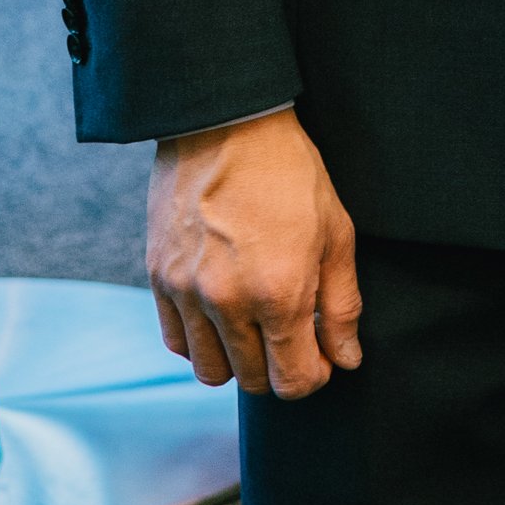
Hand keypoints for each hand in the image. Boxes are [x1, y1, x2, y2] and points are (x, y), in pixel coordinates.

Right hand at [147, 107, 361, 398]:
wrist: (226, 123)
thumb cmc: (290, 172)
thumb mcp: (336, 232)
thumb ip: (342, 304)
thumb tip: (345, 359)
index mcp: (279, 293)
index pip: (292, 381)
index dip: (313, 378)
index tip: (321, 358)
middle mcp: (228, 302)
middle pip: (252, 381)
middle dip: (279, 369)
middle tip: (293, 338)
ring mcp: (187, 293)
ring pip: (210, 371)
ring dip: (237, 361)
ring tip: (256, 328)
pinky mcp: (159, 279)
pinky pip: (176, 342)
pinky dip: (200, 341)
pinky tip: (222, 315)